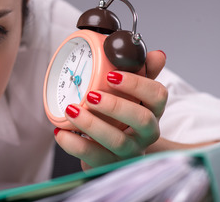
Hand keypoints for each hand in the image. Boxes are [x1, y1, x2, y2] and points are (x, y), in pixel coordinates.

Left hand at [54, 50, 167, 169]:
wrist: (116, 153)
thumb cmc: (124, 118)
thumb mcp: (134, 96)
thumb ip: (141, 73)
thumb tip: (157, 54)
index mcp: (153, 110)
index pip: (158, 95)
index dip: (137, 84)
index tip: (111, 75)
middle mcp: (146, 133)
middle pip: (142, 119)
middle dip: (115, 105)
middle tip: (90, 95)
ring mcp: (129, 152)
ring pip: (116, 141)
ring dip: (92, 124)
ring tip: (71, 110)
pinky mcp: (109, 165)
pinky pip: (93, 157)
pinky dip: (73, 144)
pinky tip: (61, 131)